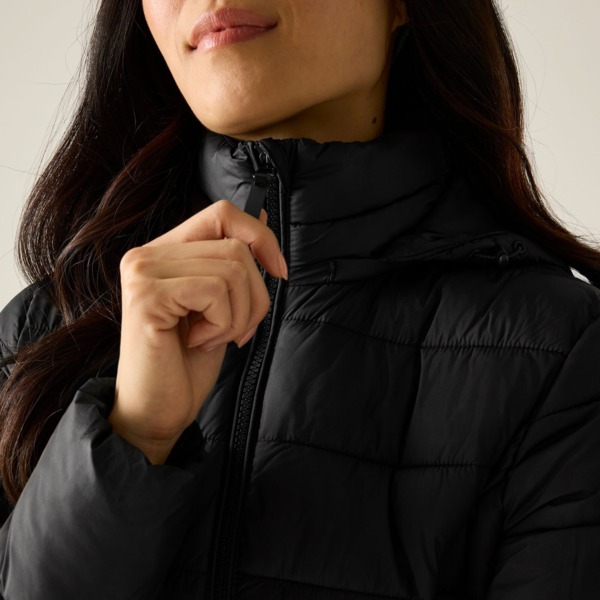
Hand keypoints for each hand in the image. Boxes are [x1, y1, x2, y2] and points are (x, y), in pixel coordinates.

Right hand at [109, 200, 287, 463]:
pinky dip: (223, 324)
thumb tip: (261, 216)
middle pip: (236, 247)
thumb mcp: (221, 304)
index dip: (260, 236)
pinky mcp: (146, 297)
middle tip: (237, 331)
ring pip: (232, 269)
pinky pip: (215, 292)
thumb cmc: (188, 360)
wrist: (158, 410)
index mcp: (165, 251)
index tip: (280, 272)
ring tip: (214, 338)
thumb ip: (233, 260)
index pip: (222, 213)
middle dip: (255, 297)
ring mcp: (143, 273)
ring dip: (239, 315)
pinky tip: (199, 342)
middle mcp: (147, 254)